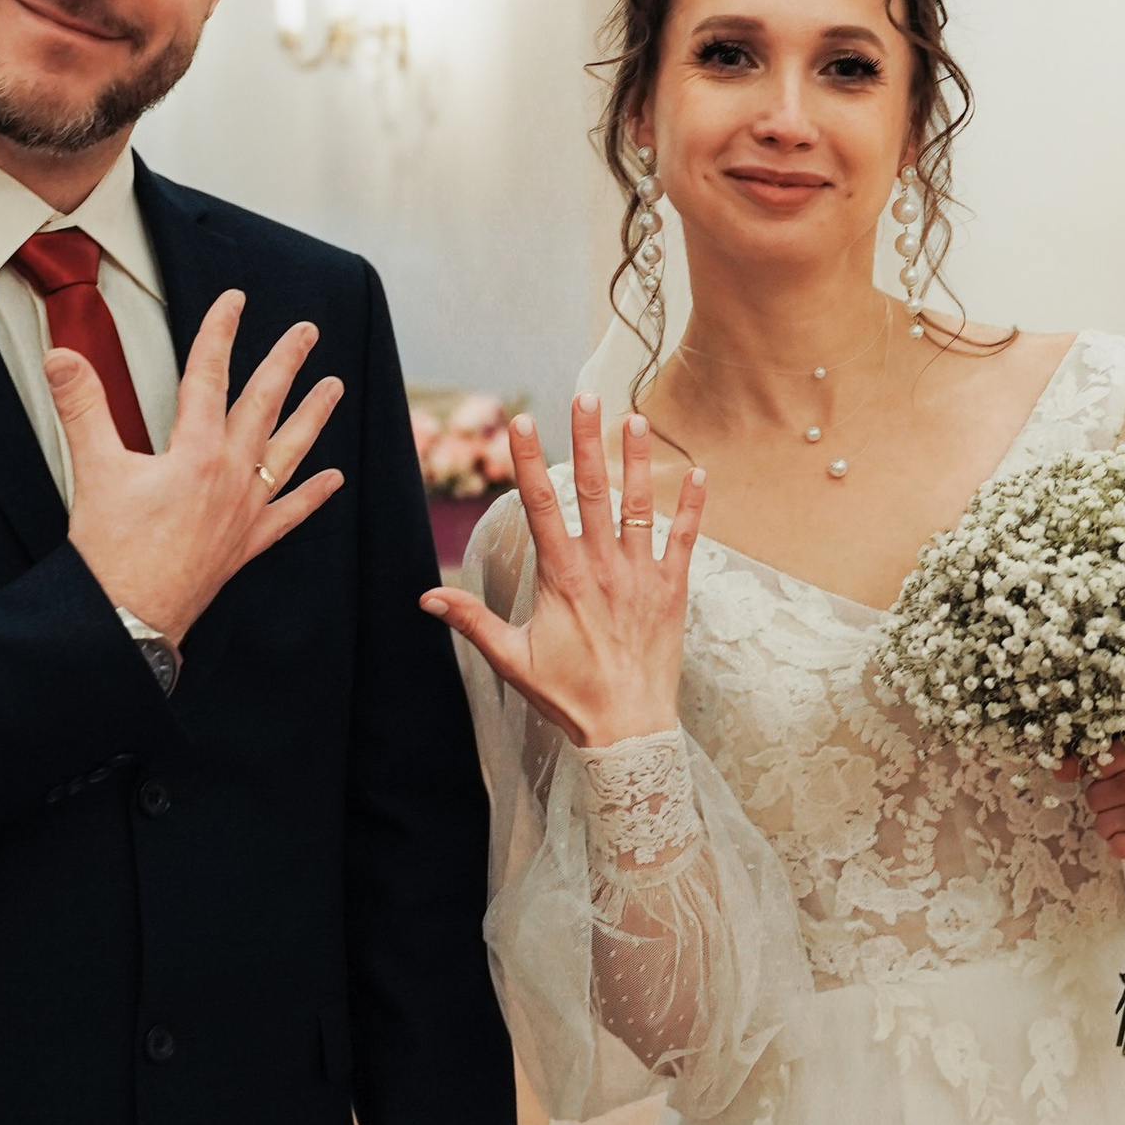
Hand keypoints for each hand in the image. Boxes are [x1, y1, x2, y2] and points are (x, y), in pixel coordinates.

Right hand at [46, 286, 342, 643]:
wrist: (128, 620)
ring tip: (334, 386)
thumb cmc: (110, 550)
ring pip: (288, 453)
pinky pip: (289, 515)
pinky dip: (312, 495)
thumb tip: (60, 355)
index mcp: (196, 452)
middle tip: (307, 330)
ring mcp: (244, 512)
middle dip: (285, 363)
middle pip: (263, 406)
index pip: (210, 377)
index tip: (235, 300)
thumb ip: (81, 406)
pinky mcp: (246, 545)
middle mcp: (231, 477)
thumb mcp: (92, 469)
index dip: (220, 333)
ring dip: (312, 416)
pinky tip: (334, 479)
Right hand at [419, 398, 704, 748]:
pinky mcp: (671, 590)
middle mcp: (603, 566)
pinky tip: (697, 473)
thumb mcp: (512, 659)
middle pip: (591, 490)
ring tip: (636, 419)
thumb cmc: (568, 696)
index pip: (541, 505)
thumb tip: (426, 598)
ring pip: (639, 505)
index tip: (522, 421)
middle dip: (585, 439)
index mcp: (562, 577)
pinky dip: (692, 507)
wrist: (628, 729)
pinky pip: (683, 540)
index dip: (528, 460)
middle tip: (585, 396)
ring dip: (637, 460)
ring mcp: (641, 575)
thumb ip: (471, 622)